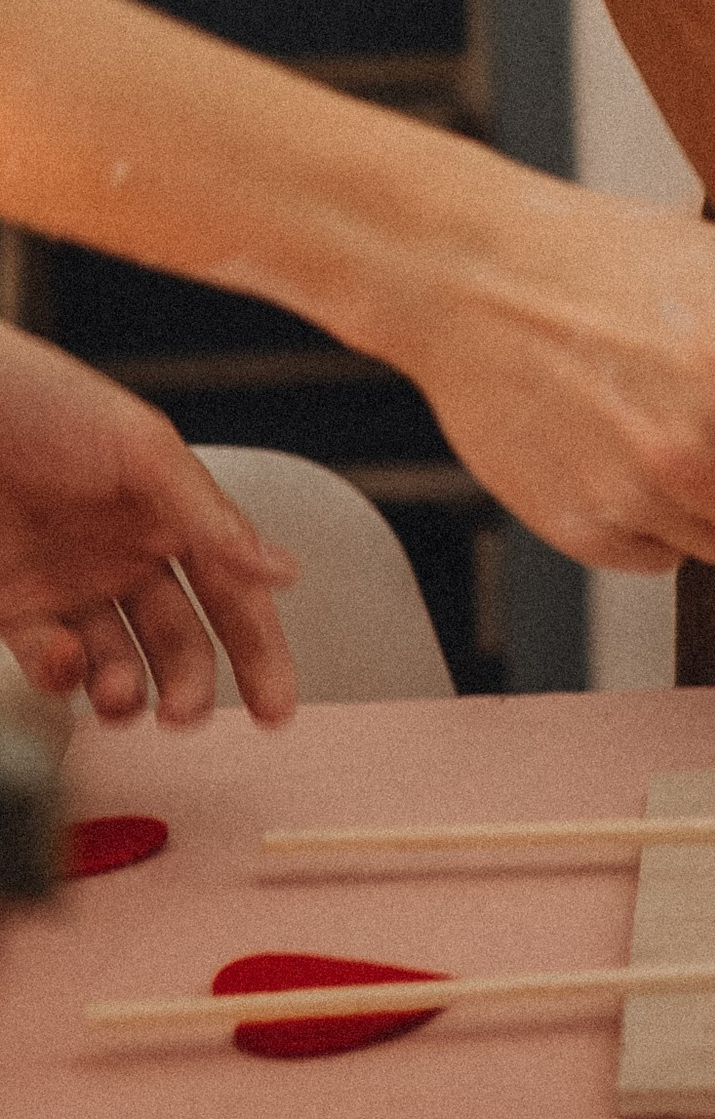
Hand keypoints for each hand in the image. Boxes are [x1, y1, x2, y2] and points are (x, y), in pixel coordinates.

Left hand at [0, 326, 297, 723]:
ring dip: (126, 692)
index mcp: (172, 513)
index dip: (258, 650)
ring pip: (116, 664)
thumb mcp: (141, 449)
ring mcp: (70, 585)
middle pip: (178, 643)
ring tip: (124, 699)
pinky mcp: (13, 607)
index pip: (232, 592)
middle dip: (189, 686)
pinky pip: (47, 661)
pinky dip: (61, 674)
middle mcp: (127, 555)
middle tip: (184, 716)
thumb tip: (283, 571)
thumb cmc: (44, 402)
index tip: (276, 707)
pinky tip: (66, 661)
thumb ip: (210, 517)